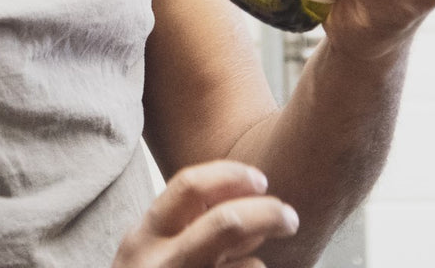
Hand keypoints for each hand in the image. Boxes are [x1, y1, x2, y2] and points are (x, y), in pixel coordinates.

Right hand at [112, 160, 298, 267]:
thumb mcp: (151, 253)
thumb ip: (185, 226)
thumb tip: (241, 196)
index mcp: (144, 237)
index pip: (189, 187)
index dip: (231, 176)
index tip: (260, 179)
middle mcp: (161, 263)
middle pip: (227, 223)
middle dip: (268, 213)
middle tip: (289, 216)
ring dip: (258, 266)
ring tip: (250, 267)